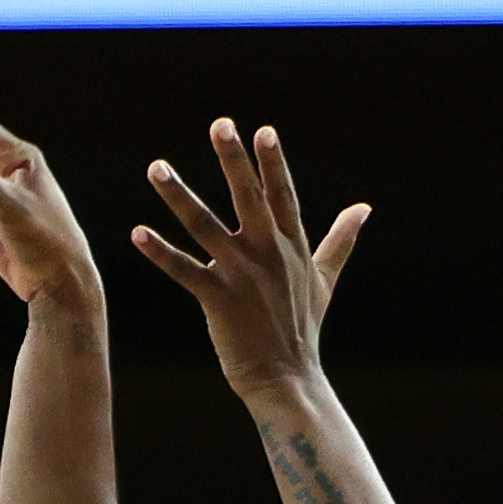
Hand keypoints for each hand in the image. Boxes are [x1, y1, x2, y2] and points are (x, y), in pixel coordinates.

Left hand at [130, 119, 369, 396]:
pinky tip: (137, 233)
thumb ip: (340, 240)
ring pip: (206, 227)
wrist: (287, 378)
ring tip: (156, 167)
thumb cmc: (302, 329)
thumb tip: (364, 208)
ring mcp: (243, 276)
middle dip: (234, 160)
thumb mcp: (324, 279)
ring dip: (179, 196)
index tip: (262, 130)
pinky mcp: (219, 300)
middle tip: (220, 124)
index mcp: (292, 247)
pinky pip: (184, 271)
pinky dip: (160, 252)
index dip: (273, 163)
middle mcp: (268, 255)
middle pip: (250, 198)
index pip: (282, 196)